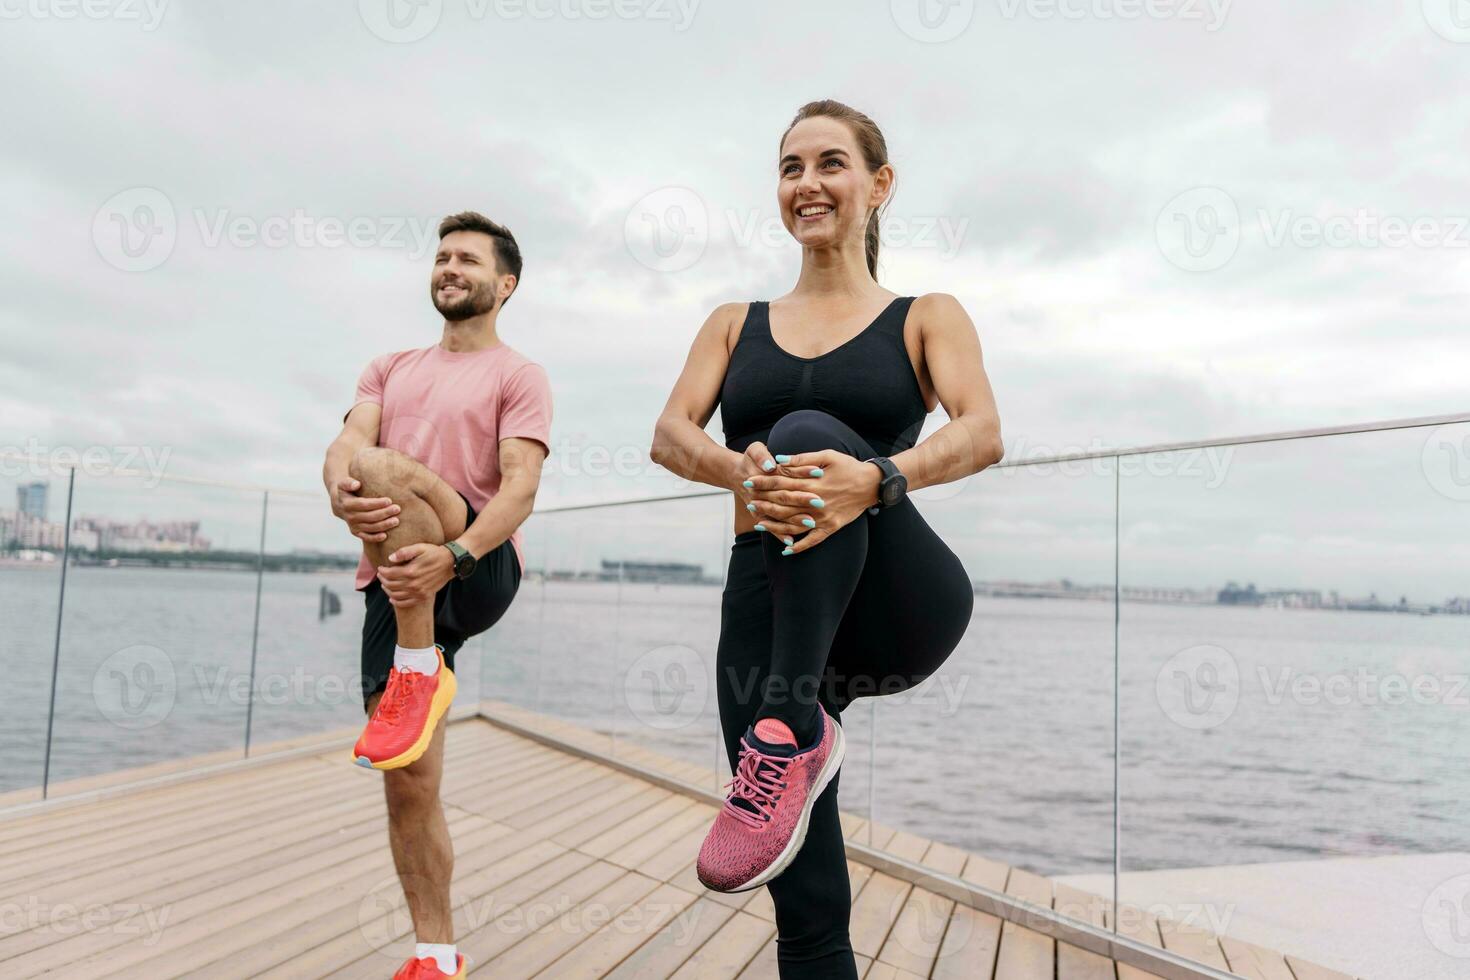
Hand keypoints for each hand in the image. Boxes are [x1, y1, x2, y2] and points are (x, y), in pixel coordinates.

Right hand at [330, 477, 400, 543]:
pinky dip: (375, 538)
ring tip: (396, 521)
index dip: (376, 503)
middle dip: (384, 513)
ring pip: (370, 527)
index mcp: (347, 504)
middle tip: (397, 509)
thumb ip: (348, 483)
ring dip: (383, 525)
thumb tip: (357, 484)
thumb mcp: (343, 483)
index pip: (363, 504)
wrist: (340, 503)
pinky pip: (366, 537)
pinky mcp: (356, 532)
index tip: (389, 500)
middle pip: (369, 516)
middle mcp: (349, 517)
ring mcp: (353, 526)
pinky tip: (385, 536)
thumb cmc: (346, 490)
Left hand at [376, 542, 454, 606]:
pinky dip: (397, 602)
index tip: (380, 568)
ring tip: (385, 584)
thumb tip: (390, 558)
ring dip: (387, 590)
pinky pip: (406, 603)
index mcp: (411, 571)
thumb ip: (404, 552)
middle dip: (383, 580)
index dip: (382, 571)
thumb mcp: (420, 548)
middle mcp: (414, 584)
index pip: (389, 574)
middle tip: (381, 575)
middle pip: (391, 585)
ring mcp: (419, 592)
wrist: (451, 563)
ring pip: (396, 595)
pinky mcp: (424, 596)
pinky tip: (392, 599)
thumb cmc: (435, 553)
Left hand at [741, 448, 880, 554]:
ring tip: (759, 524)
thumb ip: (801, 458)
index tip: (749, 482)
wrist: (873, 484)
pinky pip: (813, 540)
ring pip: (793, 524)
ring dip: (775, 525)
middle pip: (784, 505)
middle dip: (764, 504)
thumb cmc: (849, 467)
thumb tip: (778, 460)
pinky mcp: (831, 528)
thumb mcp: (827, 456)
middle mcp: (815, 502)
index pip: (782, 483)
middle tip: (749, 504)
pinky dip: (799, 547)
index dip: (764, 483)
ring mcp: (823, 517)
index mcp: (813, 483)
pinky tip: (786, 551)